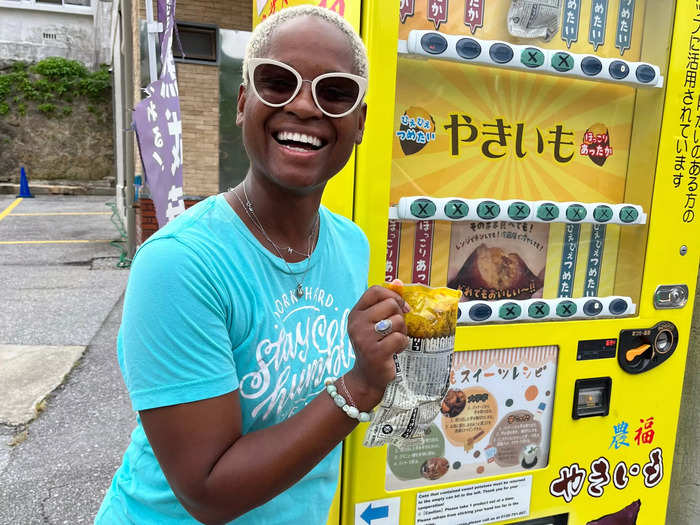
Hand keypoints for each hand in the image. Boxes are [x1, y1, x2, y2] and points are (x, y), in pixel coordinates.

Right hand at [345, 282, 409, 409]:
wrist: (367, 376)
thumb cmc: (374, 345)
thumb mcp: (375, 323)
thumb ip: (385, 302)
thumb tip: (399, 282)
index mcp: (355, 313)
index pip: (374, 291)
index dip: (392, 295)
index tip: (399, 307)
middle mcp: (357, 324)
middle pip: (390, 304)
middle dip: (400, 316)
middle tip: (396, 329)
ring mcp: (364, 338)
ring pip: (397, 321)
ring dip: (402, 331)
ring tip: (394, 340)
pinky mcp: (376, 352)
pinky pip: (399, 338)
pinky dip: (402, 344)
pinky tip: (395, 350)